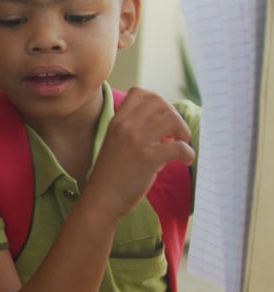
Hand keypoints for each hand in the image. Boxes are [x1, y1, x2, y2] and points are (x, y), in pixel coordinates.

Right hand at [84, 87, 194, 219]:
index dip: (157, 101)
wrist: (102, 198)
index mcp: (117, 121)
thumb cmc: (111, 174)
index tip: (162, 118)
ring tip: (182, 144)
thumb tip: (171, 134)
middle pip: (160, 102)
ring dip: (183, 131)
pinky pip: (180, 147)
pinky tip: (186, 161)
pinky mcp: (148, 158)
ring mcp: (136, 141)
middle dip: (174, 115)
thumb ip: (138, 133)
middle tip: (176, 133)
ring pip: (172, 119)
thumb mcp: (117, 144)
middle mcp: (125, 126)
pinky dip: (188, 153)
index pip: (140, 93)